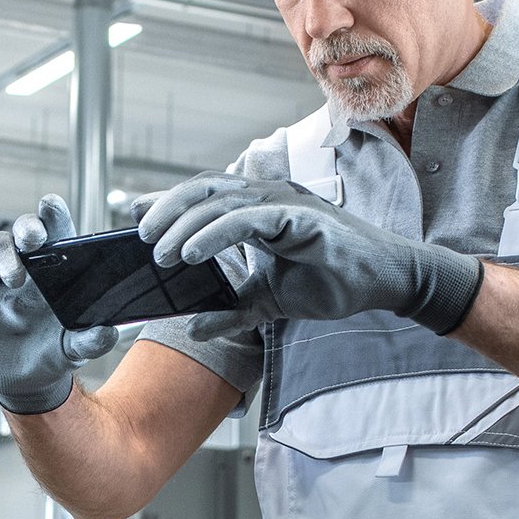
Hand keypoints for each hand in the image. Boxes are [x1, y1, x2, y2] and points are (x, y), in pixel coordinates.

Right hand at [0, 195, 119, 414]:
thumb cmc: (54, 353)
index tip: (50, 205)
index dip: (52, 213)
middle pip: (24, 229)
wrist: (22, 380)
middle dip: (27, 226)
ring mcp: (1, 276)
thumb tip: (108, 332)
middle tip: (33, 240)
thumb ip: (91, 341)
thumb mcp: (75, 350)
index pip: (56, 232)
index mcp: (57, 271)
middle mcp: (29, 267)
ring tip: (14, 280)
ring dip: (5, 253)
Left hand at [134, 173, 482, 335]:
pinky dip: (214, 233)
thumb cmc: (332, 282)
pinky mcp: (300, 216)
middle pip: (203, 190)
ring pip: (219, 201)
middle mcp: (267, 198)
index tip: (133, 215)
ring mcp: (284, 203)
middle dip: (166, 210)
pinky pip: (247, 219)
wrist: (386, 281)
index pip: (203, 197)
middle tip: (138, 237)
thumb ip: (231, 310)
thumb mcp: (270, 301)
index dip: (167, 203)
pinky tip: (191, 253)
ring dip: (184, 224)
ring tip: (159, 252)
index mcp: (257, 210)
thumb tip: (191, 328)